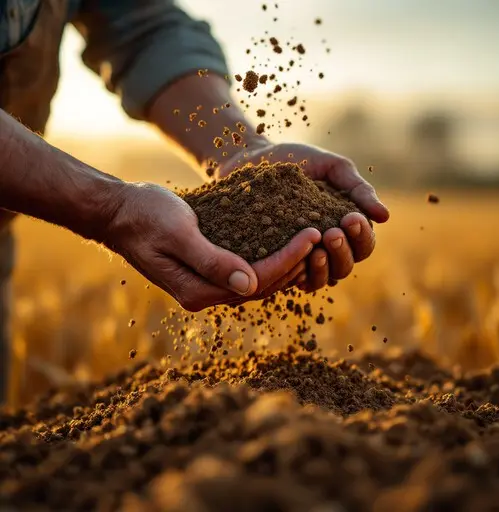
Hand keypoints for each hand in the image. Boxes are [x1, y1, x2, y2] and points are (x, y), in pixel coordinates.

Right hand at [104, 182, 320, 310]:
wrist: (120, 213)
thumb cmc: (145, 217)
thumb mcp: (177, 233)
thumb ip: (211, 260)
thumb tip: (248, 285)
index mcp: (197, 290)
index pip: (255, 281)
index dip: (287, 259)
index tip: (312, 233)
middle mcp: (205, 294)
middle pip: (262, 285)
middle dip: (295, 263)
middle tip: (323, 236)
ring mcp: (207, 285)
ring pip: (258, 281)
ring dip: (288, 263)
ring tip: (315, 240)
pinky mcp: (209, 271)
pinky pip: (247, 270)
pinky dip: (270, 258)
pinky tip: (289, 243)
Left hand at [218, 142, 389, 291]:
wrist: (252, 159)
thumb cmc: (296, 161)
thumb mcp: (332, 167)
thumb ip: (358, 189)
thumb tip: (385, 217)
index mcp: (344, 226)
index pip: (363, 244)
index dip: (362, 236)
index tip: (351, 218)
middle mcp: (326, 247)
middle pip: (346, 266)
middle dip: (344, 251)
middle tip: (332, 233)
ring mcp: (302, 257)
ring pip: (324, 278)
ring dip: (326, 267)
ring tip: (317, 250)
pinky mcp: (279, 261)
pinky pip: (294, 279)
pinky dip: (300, 274)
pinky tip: (295, 262)